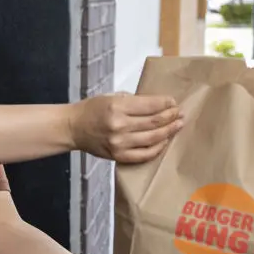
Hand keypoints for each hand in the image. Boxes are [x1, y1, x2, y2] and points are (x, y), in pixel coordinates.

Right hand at [69, 93, 183, 162]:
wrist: (74, 128)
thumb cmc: (92, 110)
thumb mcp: (112, 97)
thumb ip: (134, 101)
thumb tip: (158, 105)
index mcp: (118, 107)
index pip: (150, 105)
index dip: (165, 104)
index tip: (173, 102)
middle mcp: (119, 125)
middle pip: (154, 122)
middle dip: (171, 117)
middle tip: (180, 114)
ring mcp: (119, 143)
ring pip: (153, 138)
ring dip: (169, 131)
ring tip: (177, 126)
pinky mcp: (118, 156)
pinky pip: (144, 154)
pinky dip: (157, 148)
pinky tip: (164, 141)